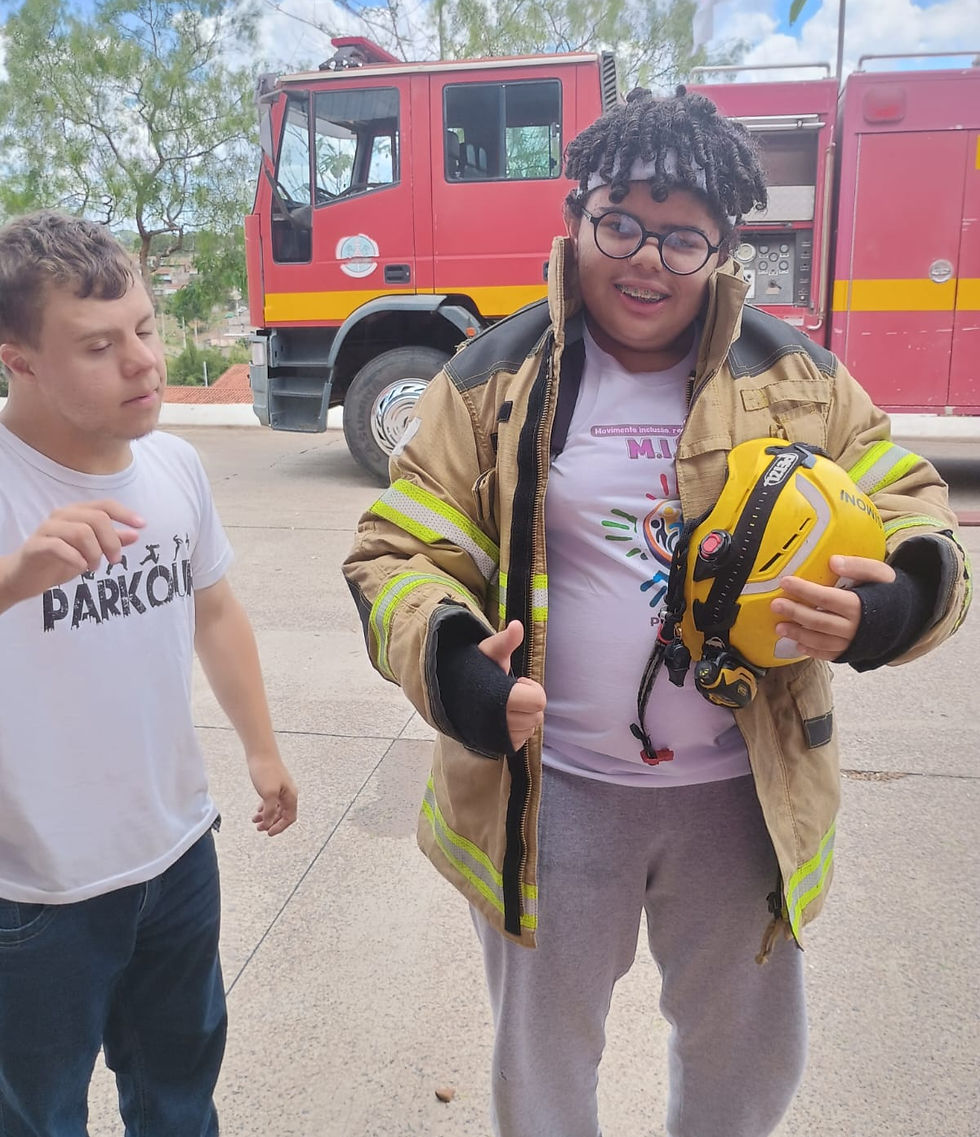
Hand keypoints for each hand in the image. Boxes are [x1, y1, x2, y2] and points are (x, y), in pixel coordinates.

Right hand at [0, 500, 143, 608]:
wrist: (26, 576)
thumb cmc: (61, 560)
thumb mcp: (91, 551)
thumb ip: (111, 541)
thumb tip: (136, 534)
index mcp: (77, 513)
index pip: (105, 506)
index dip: (125, 514)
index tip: (142, 525)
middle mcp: (62, 516)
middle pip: (97, 519)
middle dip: (111, 541)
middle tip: (114, 560)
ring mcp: (47, 529)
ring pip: (81, 532)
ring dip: (94, 553)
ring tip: (94, 567)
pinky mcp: (35, 545)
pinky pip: (59, 546)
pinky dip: (76, 558)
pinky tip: (81, 568)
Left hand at [248, 753, 297, 836]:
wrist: (261, 754)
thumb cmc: (266, 771)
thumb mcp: (268, 794)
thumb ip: (270, 811)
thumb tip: (269, 823)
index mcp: (291, 796)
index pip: (290, 818)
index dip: (280, 827)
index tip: (269, 833)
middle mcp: (288, 793)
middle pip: (284, 815)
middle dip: (272, 823)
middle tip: (260, 829)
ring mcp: (281, 789)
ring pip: (277, 808)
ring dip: (267, 817)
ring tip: (256, 821)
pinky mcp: (274, 784)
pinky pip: (272, 801)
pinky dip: (265, 808)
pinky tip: (258, 811)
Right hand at [478, 619, 546, 751]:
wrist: (450, 691)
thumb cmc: (474, 668)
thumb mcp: (489, 651)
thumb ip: (505, 640)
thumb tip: (517, 625)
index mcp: (500, 696)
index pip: (538, 701)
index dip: (532, 689)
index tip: (517, 681)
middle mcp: (498, 720)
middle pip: (537, 716)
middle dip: (529, 703)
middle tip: (512, 693)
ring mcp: (497, 735)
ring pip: (530, 729)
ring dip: (525, 717)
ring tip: (507, 705)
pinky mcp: (496, 745)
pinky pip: (522, 741)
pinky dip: (518, 731)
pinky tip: (505, 719)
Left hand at [770, 554, 895, 660]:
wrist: (908, 614)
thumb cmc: (888, 590)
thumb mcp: (879, 573)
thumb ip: (858, 566)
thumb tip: (833, 561)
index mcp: (861, 605)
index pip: (827, 598)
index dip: (805, 590)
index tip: (785, 582)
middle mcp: (856, 627)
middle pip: (820, 621)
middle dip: (795, 613)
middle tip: (775, 605)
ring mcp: (853, 643)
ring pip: (821, 641)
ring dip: (798, 635)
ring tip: (779, 627)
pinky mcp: (851, 653)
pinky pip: (829, 655)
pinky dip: (812, 652)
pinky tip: (797, 645)